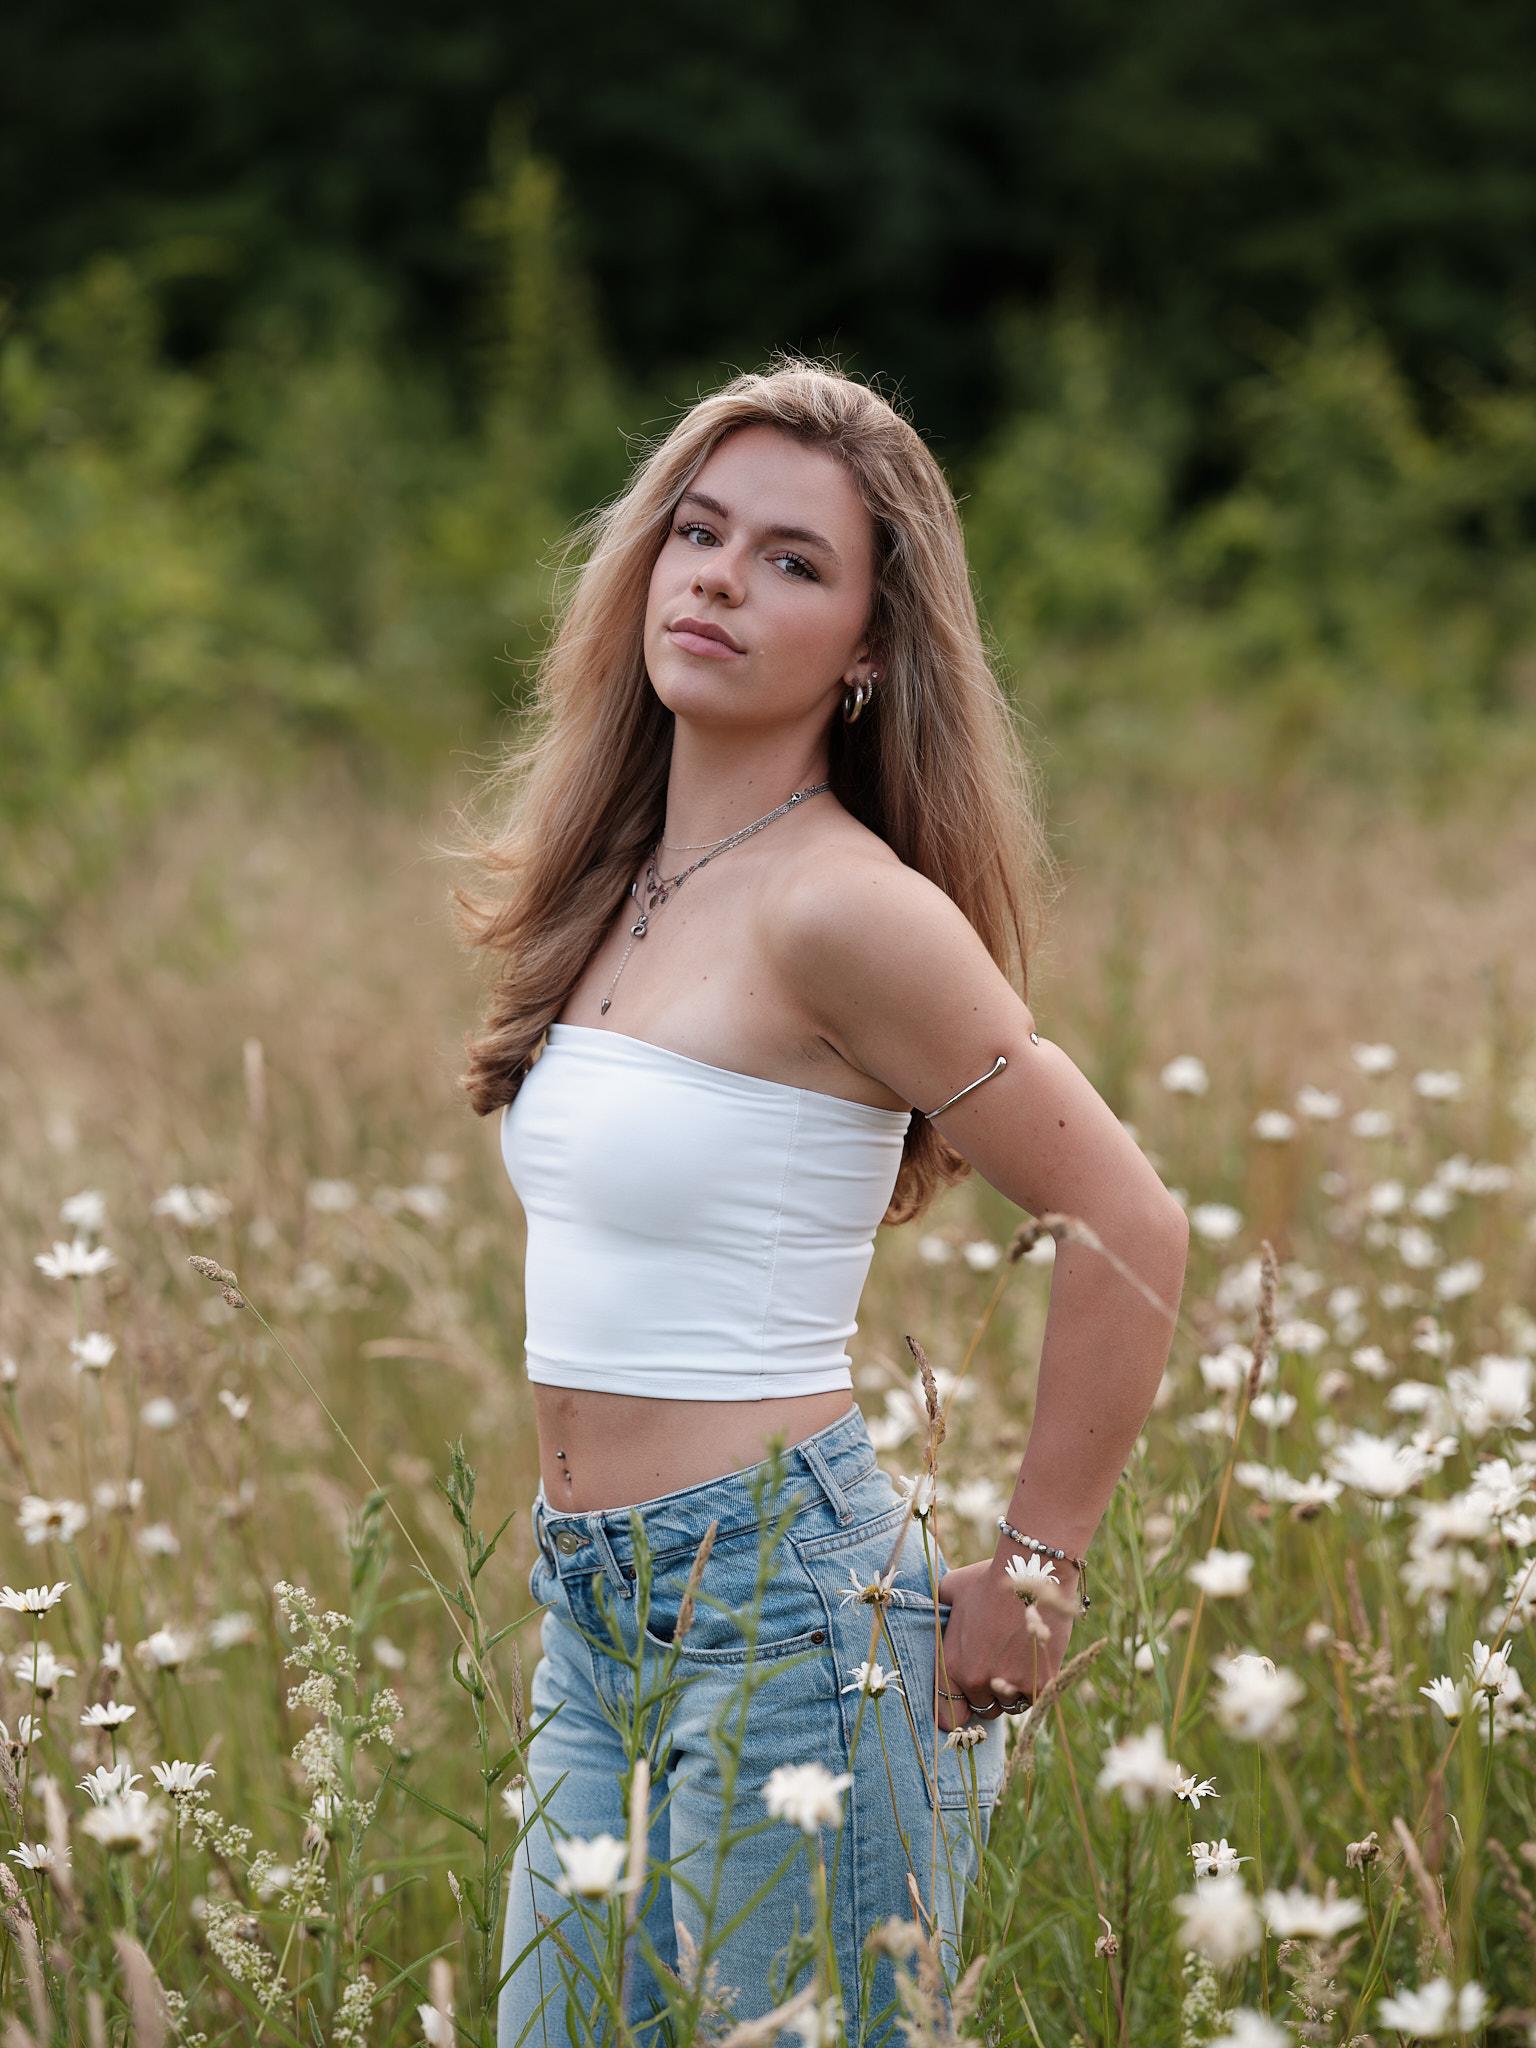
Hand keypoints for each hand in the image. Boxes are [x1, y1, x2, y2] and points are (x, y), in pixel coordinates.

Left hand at [932, 1557, 1076, 1730]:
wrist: (1031, 1573)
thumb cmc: (989, 1578)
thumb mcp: (950, 1590)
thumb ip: (940, 1609)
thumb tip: (929, 1608)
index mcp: (951, 1664)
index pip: (948, 1715)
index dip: (958, 1709)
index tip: (967, 1701)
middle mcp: (977, 1680)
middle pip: (984, 1708)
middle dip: (990, 1693)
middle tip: (998, 1666)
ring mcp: (1009, 1684)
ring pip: (1010, 1705)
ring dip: (1013, 1691)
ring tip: (1017, 1659)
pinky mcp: (1039, 1683)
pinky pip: (1034, 1697)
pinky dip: (1035, 1684)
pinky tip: (1033, 1659)